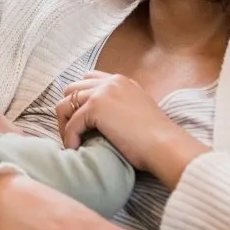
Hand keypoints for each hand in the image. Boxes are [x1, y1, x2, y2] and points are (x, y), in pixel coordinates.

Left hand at [57, 72, 207, 185]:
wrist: (165, 144)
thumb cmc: (154, 138)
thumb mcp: (137, 112)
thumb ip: (119, 107)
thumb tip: (100, 120)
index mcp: (121, 81)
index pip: (88, 80)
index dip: (80, 101)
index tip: (81, 121)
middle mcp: (111, 82)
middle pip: (72, 90)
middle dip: (68, 111)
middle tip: (73, 133)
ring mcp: (103, 92)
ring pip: (65, 104)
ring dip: (64, 125)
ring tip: (72, 142)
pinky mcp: (96, 107)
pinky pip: (71, 123)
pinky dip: (69, 137)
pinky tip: (76, 149)